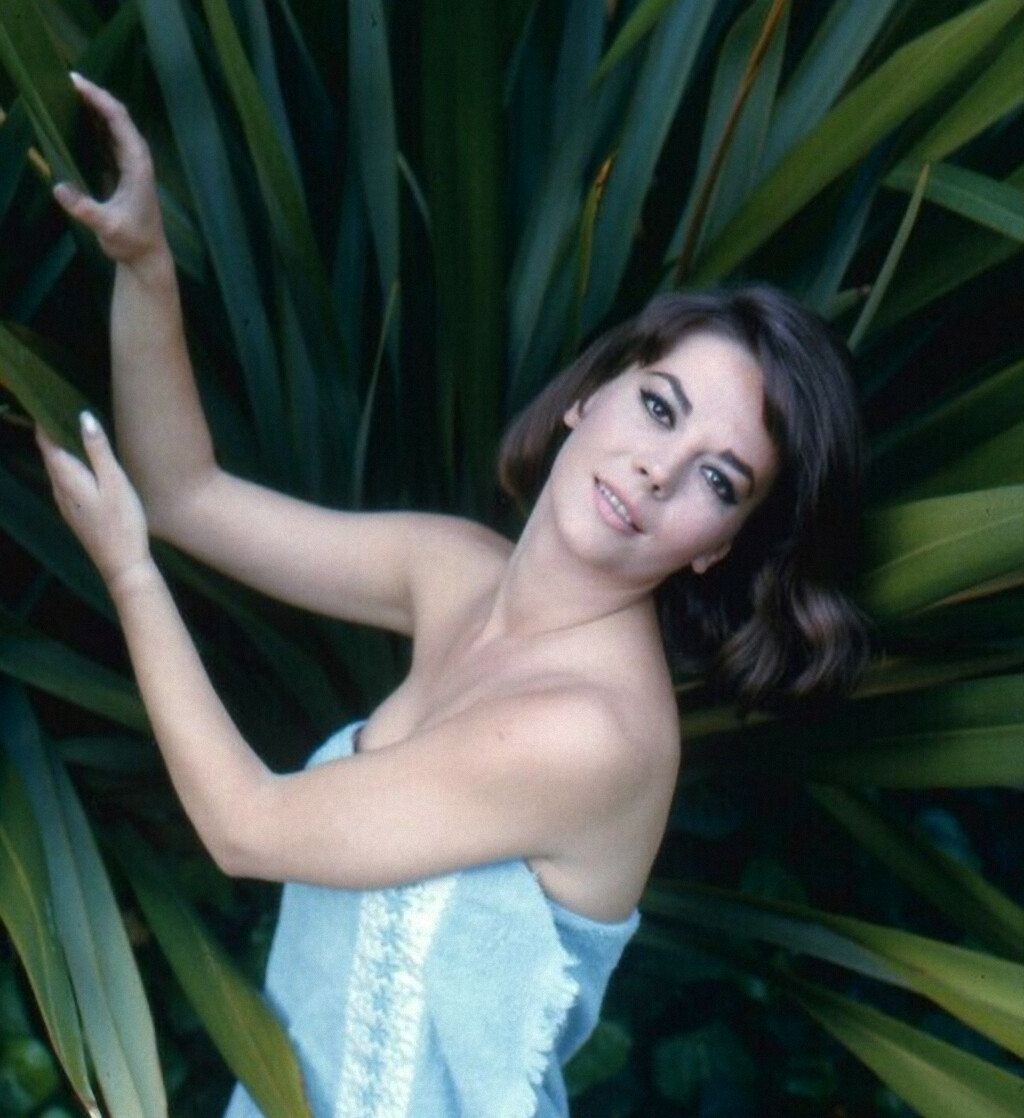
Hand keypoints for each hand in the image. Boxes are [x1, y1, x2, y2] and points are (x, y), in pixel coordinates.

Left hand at [36, 413, 151, 588]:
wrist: (122, 563)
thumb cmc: (122, 521)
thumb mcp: (115, 481)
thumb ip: (98, 450)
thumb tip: (83, 417)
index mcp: (67, 478)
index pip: (47, 443)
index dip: (45, 422)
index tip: (49, 401)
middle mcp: (59, 489)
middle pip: (50, 455)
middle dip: (53, 433)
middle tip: (63, 410)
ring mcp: (65, 504)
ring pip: (57, 469)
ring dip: (61, 450)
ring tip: (73, 432)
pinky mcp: (74, 513)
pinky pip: (65, 482)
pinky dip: (68, 466)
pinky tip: (83, 464)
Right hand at [52, 73, 166, 267]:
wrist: (146, 256)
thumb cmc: (132, 241)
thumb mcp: (107, 227)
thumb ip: (85, 209)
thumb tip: (59, 188)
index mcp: (137, 164)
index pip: (119, 121)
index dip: (99, 99)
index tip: (76, 83)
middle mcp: (137, 159)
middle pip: (117, 117)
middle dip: (95, 96)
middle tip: (66, 80)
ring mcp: (131, 164)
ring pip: (113, 127)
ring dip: (94, 108)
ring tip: (68, 93)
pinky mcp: (123, 171)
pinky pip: (108, 140)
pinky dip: (94, 125)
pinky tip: (77, 119)